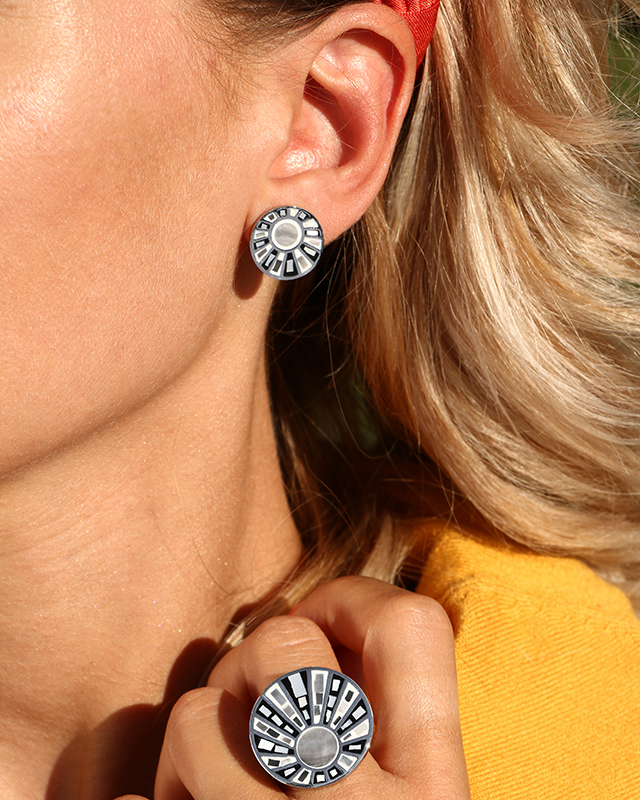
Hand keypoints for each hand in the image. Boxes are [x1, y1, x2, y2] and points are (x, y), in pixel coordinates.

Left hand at [118, 576, 470, 798]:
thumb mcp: (396, 786)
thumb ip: (373, 707)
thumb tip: (304, 620)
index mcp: (438, 795)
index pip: (411, 623)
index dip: (353, 604)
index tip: (323, 636)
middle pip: (281, 643)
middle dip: (256, 660)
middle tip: (258, 710)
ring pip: (194, 716)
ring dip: (194, 740)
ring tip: (214, 783)